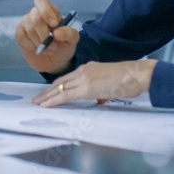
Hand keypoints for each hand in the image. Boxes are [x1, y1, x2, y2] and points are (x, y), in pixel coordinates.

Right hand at [16, 0, 79, 74]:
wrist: (54, 61)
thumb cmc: (63, 46)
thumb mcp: (72, 40)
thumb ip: (69, 33)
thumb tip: (57, 33)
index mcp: (50, 10)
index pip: (41, 1)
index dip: (46, 11)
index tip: (54, 24)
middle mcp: (36, 13)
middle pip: (36, 18)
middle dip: (45, 35)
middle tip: (53, 46)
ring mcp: (26, 22)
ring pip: (30, 29)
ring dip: (40, 43)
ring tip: (49, 50)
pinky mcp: (20, 33)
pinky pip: (23, 37)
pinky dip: (32, 46)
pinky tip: (38, 49)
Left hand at [32, 59, 157, 107]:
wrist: (136, 74)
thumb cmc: (128, 79)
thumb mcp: (111, 85)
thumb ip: (102, 91)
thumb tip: (99, 99)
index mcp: (89, 68)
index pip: (68, 78)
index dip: (56, 86)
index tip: (48, 92)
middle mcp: (84, 70)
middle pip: (60, 82)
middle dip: (47, 91)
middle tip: (37, 98)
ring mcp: (84, 78)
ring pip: (60, 88)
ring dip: (47, 96)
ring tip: (38, 103)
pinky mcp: (87, 88)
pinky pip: (66, 95)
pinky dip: (54, 100)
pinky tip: (47, 105)